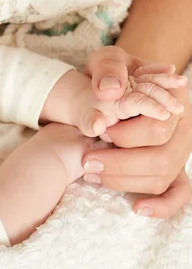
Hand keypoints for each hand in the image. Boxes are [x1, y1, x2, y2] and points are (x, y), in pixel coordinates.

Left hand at [83, 46, 191, 217]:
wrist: (114, 85)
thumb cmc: (111, 74)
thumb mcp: (107, 60)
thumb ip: (108, 69)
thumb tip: (110, 91)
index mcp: (171, 100)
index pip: (156, 127)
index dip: (125, 134)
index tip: (99, 133)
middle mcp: (181, 128)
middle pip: (162, 157)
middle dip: (120, 163)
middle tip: (87, 161)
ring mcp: (179, 150)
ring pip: (163, 177)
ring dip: (125, 181)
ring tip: (91, 175)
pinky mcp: (172, 169)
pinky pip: (178, 193)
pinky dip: (163, 205)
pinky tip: (138, 208)